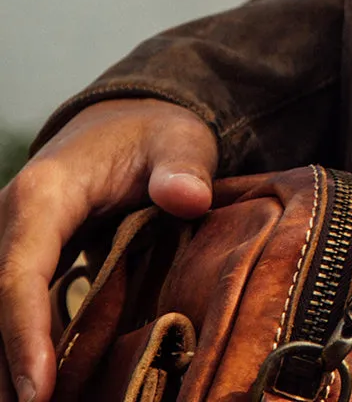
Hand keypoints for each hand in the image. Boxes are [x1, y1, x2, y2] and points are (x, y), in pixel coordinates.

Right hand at [0, 99, 217, 401]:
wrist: (127, 122)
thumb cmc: (154, 133)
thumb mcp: (179, 140)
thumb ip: (183, 169)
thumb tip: (189, 198)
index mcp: (44, 193)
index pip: (19, 274)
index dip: (24, 336)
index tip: (38, 392)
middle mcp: (11, 219)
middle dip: (8, 367)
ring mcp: (9, 241)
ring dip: (9, 363)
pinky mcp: (19, 260)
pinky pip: (13, 306)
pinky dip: (22, 347)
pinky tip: (42, 388)